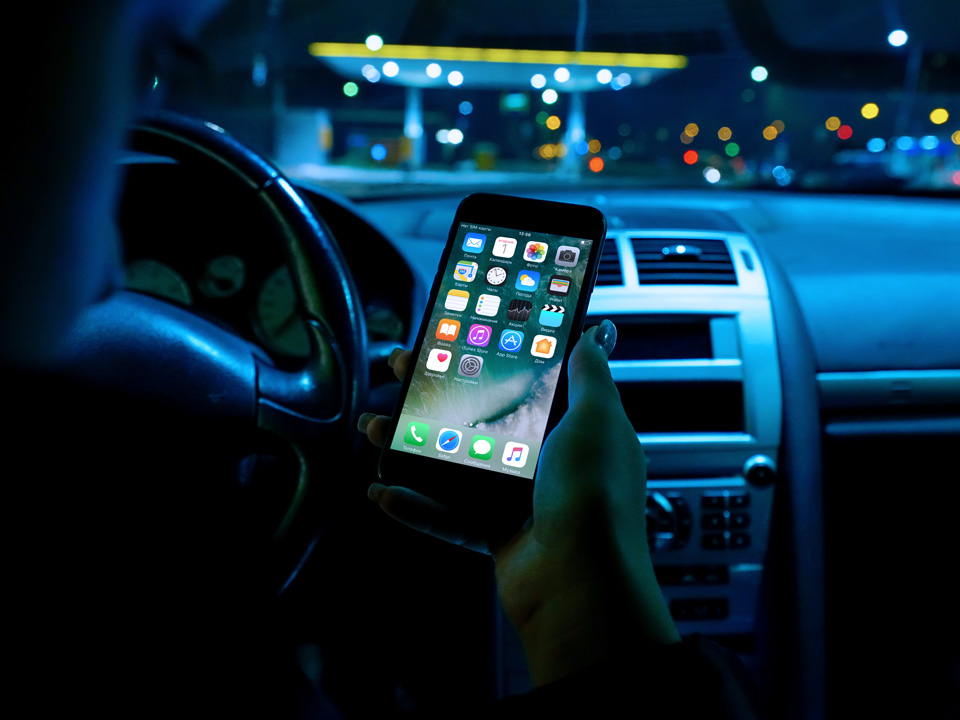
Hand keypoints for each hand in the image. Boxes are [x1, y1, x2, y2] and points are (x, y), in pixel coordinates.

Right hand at [358, 320, 678, 683]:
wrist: (582, 580)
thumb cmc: (595, 495)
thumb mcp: (597, 418)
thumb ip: (590, 375)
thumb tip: (595, 335)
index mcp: (574, 431)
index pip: (527, 384)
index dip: (489, 362)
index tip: (454, 342)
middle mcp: (548, 464)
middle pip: (481, 421)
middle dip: (435, 398)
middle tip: (400, 376)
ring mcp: (521, 502)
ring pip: (456, 466)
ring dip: (412, 449)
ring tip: (375, 428)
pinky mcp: (497, 536)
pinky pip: (448, 517)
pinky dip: (416, 507)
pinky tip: (385, 491)